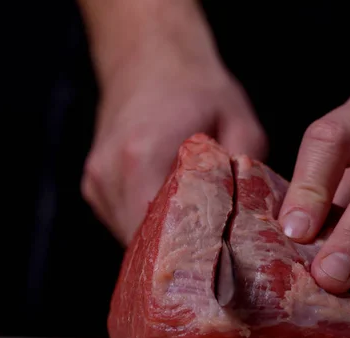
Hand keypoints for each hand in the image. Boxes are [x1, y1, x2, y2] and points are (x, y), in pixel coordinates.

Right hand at [81, 47, 266, 244]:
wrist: (149, 57)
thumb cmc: (197, 88)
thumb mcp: (239, 123)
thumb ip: (248, 175)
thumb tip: (255, 223)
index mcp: (145, 157)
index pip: (162, 235)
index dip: (193, 258)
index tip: (220, 269)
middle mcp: (112, 173)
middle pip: (143, 242)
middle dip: (179, 256)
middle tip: (212, 263)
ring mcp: (97, 180)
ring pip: (129, 236)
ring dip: (161, 241)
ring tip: (192, 236)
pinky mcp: (93, 184)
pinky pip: (121, 220)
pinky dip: (146, 224)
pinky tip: (170, 212)